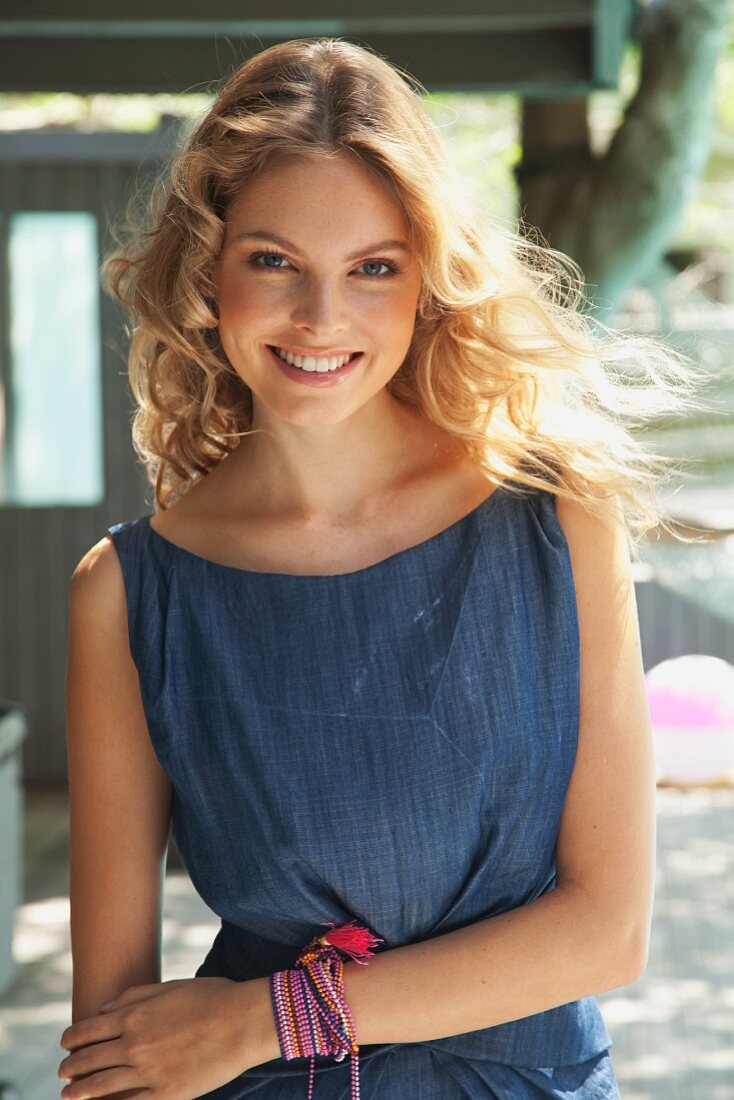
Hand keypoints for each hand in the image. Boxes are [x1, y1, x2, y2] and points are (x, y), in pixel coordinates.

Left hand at [58, 976, 279, 1099]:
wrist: (244, 1022)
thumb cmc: (211, 997)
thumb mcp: (170, 987)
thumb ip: (134, 996)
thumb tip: (105, 1009)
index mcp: (134, 1016)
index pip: (87, 1030)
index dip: (71, 1039)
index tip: (65, 1044)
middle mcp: (134, 1045)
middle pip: (88, 1060)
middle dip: (69, 1067)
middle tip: (62, 1072)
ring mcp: (148, 1073)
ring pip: (99, 1087)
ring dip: (78, 1091)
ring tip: (68, 1094)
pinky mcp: (165, 1094)